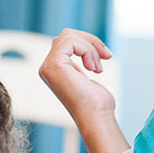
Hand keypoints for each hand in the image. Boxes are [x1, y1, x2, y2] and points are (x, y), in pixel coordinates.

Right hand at [39, 28, 129, 152]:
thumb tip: (89, 48)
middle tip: (107, 57)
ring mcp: (48, 66)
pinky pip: (71, 41)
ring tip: (99, 67)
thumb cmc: (97, 104)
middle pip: (67, 35)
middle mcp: (47, 67)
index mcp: (54, 69)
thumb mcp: (89, 77)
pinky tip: (94, 68)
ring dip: (91, 47)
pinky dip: (88, 50)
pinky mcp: (54, 64)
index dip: (89, 44)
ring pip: (69, 36)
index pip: (68, 41)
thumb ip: (83, 62)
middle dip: (91, 41)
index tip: (106, 57)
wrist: (96, 117)